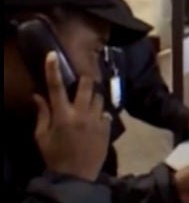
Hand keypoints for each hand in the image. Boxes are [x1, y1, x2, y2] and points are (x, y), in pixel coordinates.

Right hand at [34, 52, 110, 180]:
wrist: (76, 176)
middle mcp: (81, 114)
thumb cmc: (55, 156)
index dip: (53, 70)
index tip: (53, 55)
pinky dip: (101, 114)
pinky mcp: (107, 128)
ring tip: (89, 102)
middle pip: (87, 86)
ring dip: (94, 97)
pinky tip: (96, 119)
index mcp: (62, 116)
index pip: (55, 88)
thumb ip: (42, 114)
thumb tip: (37, 95)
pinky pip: (106, 114)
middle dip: (86, 78)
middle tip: (84, 76)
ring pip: (99, 98)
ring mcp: (97, 120)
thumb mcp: (42, 137)